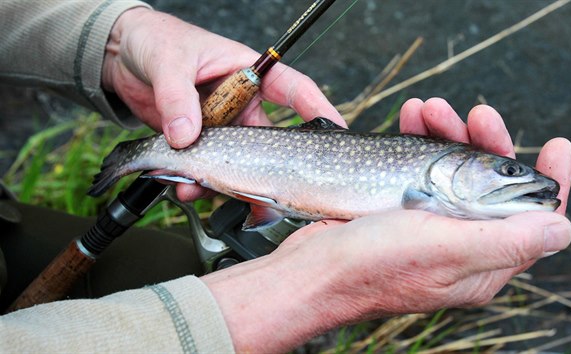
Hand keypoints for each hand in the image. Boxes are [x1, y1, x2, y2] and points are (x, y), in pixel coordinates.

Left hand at [102, 7, 343, 200]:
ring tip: (201, 189)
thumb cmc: (156, 41)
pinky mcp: (199, 141)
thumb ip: (177, 98)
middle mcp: (240, 102)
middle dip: (265, 169)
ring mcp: (221, 124)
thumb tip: (185, 135)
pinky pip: (206, 167)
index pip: (292, 88)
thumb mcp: (169, 63)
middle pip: (267, 140)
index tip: (336, 131)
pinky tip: (184, 186)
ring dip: (223, 181)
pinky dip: (197, 181)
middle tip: (265, 192)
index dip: (317, 108)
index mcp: (247, 72)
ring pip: (236, 161)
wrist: (122, 56)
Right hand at [201, 98, 570, 351]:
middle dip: (486, 144)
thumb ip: (508, 240)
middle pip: (493, 188)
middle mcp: (461, 246)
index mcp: (483, 263)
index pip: (532, 223)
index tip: (556, 145)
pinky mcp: (401, 212)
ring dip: (447, 134)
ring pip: (455, 173)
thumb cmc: (373, 264)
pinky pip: (422, 169)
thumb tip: (562, 228)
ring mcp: (430, 228)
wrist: (311, 270)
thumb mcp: (446, 249)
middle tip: (477, 113)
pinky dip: (419, 140)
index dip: (548, 183)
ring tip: (427, 107)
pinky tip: (410, 119)